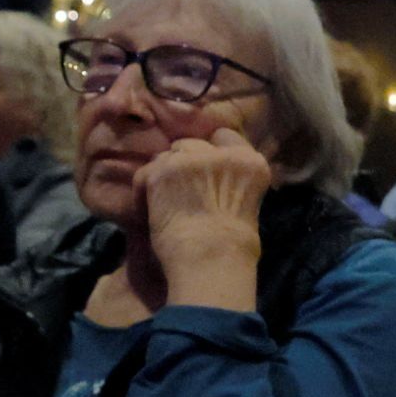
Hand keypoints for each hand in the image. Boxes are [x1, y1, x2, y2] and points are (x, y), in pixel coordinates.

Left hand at [136, 126, 267, 307]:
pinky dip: (145, 191)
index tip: (209, 173)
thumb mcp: (247, 204)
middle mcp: (221, 153)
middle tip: (185, 191)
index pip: (225, 136)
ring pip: (166, 156)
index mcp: (251, 162)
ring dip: (165, 175)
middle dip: (187, 163)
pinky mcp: (161, 172)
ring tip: (167, 203)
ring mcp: (189, 160)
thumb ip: (232, 182)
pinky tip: (152, 211)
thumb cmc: (235, 248)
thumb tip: (214, 180)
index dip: (213, 153)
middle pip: (192, 144)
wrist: (210, 260)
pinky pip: (145, 173)